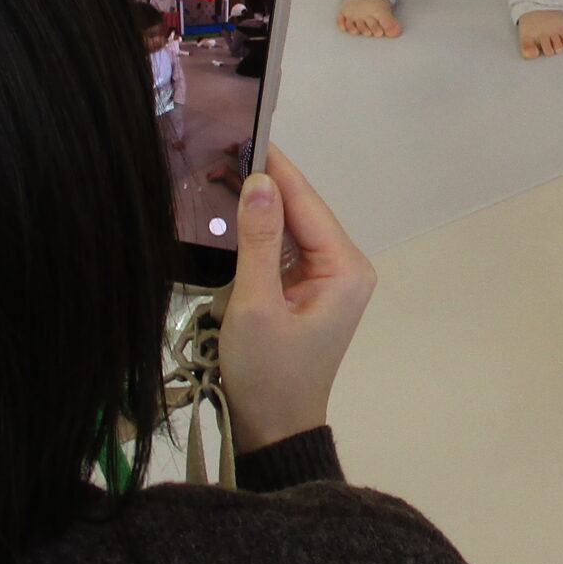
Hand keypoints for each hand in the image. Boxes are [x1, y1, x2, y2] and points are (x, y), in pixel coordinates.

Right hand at [216, 148, 375, 452]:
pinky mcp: (308, 290)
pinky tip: (230, 215)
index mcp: (346, 268)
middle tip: (217, 151)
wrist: (273, 431)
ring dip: (258, 207)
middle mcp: (346, 266)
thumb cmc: (268, 375)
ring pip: (291, 227)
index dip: (274, 167)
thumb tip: (260, 180)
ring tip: (216, 173)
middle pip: (301, 210)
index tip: (242, 132)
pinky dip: (259, 233)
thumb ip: (259, 239)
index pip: (307, 202)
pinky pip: (285, 249)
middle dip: (263, 183)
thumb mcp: (256, 304)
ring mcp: (329, 278)